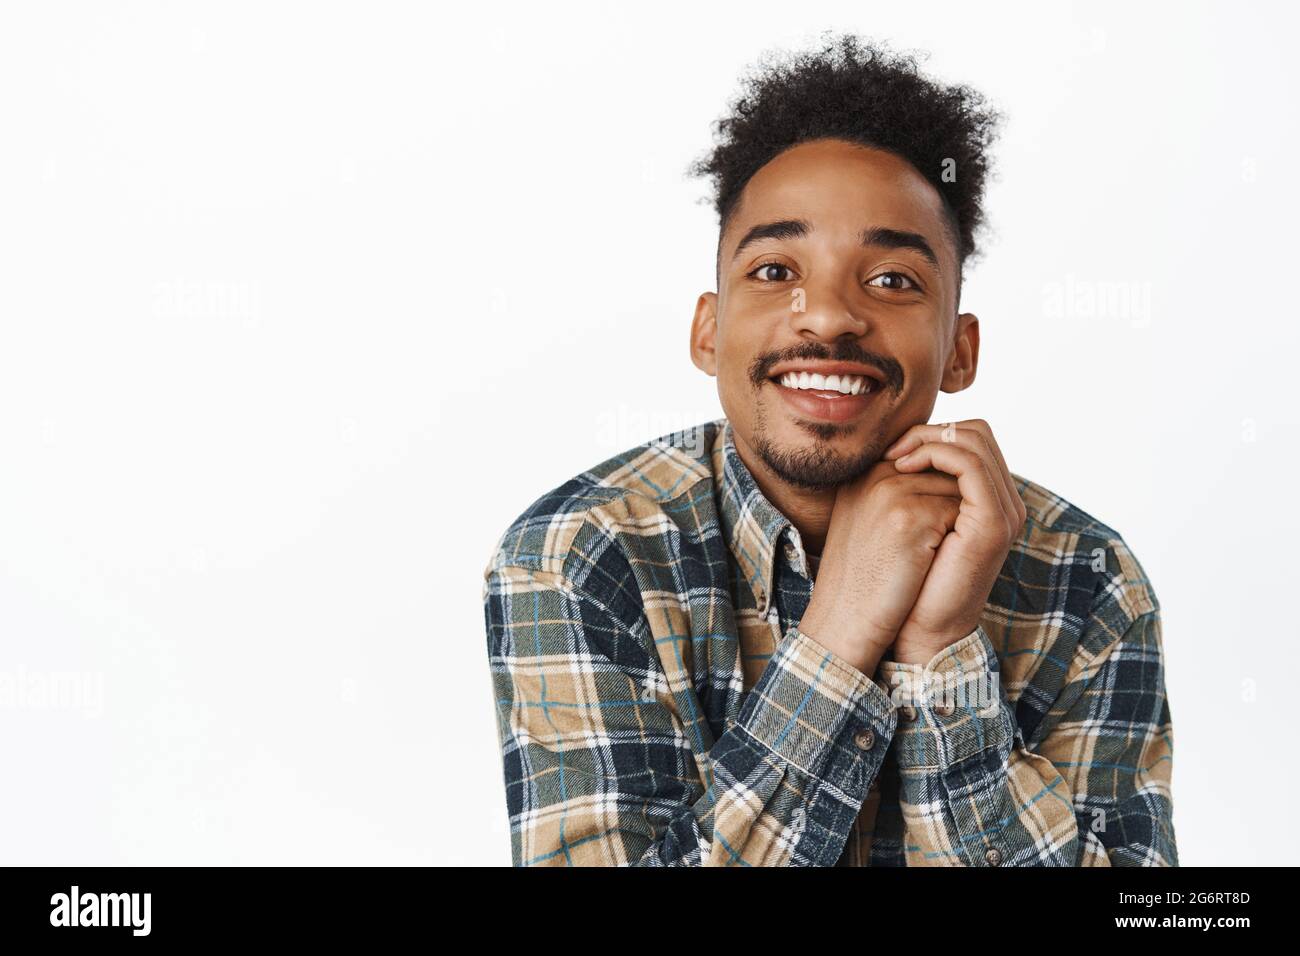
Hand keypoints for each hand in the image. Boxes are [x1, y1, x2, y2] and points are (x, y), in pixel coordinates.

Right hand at [798, 457, 961, 673]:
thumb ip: (895, 495)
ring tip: (927, 556)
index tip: (926, 535)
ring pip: (957, 489)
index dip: (938, 497)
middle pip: (944, 472)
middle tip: (931, 548)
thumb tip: (944, 482)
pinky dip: (957, 538)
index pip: (925, 462)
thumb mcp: (868, 525)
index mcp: (863, 474)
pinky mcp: (909, 516)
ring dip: (957, 522)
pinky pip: (960, 511)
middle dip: (952, 506)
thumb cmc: (861, 581)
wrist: (843, 621)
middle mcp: (875, 475)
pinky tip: (930, 564)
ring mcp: (891, 492)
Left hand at [882, 419, 1026, 665]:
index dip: (930, 434)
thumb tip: (890, 447)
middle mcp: (1004, 502)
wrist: (915, 628)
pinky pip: (970, 464)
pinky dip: (935, 453)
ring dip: (929, 438)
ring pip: (975, 440)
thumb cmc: (906, 578)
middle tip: (894, 449)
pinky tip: (904, 467)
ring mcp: (1004, 511)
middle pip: (977, 432)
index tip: (891, 450)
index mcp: (988, 500)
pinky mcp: (993, 522)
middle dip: (931, 430)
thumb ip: (915, 485)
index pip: (970, 439)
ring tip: (895, 457)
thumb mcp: (909, 520)